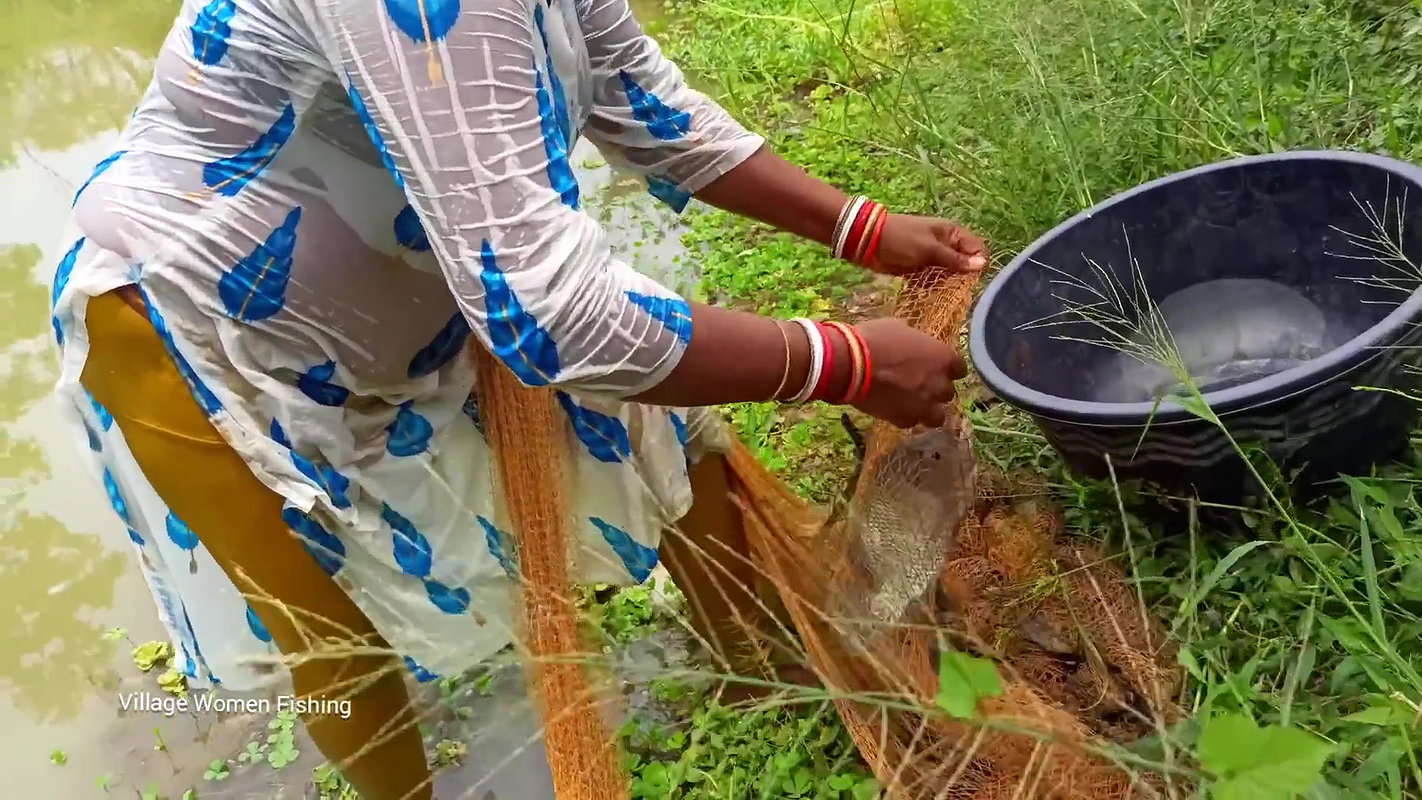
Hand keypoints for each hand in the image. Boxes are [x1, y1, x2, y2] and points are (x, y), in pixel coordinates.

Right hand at [850, 318, 965, 428]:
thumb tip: (911, 344)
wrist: (850, 363)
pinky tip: (892, 409)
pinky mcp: (904, 419)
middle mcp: (939, 384)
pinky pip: (910, 422)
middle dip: (936, 390)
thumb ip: (914, 342)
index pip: (959, 369)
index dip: (946, 369)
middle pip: (948, 393)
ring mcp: (923, 405)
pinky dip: (904, 417)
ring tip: (911, 405)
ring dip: (927, 410)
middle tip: (919, 385)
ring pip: (937, 417)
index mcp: (942, 357)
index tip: (935, 368)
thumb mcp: (898, 328)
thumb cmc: (874, 339)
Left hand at [865, 214, 987, 276]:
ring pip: (947, 275)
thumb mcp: (929, 249)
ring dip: (943, 285)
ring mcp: (931, 258)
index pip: (976, 249)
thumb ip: (954, 259)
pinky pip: (931, 281)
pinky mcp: (918, 269)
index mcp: (951, 233)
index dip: (975, 264)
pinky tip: (922, 290)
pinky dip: (928, 287)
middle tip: (949, 288)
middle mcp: (945, 245)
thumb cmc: (901, 239)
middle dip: (958, 278)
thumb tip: (982, 265)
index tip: (968, 278)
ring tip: (933, 288)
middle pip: (963, 265)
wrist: (867, 241)